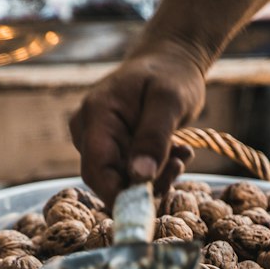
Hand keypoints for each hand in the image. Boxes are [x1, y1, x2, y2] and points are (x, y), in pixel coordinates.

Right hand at [70, 40, 206, 207]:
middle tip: (178, 166)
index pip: (96, 169)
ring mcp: (99, 141)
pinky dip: (156, 171)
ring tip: (180, 154)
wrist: (171, 62)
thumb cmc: (170, 74)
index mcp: (96, 115)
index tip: (148, 206)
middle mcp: (89, 131)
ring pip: (122, 179)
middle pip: (108, 178)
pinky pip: (130, 173)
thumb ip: (154, 137)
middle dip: (144, 184)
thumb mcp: (169, 101)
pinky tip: (175, 153)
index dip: (118, 194)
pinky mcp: (113, 149)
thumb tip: (140, 177)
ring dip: (156, 177)